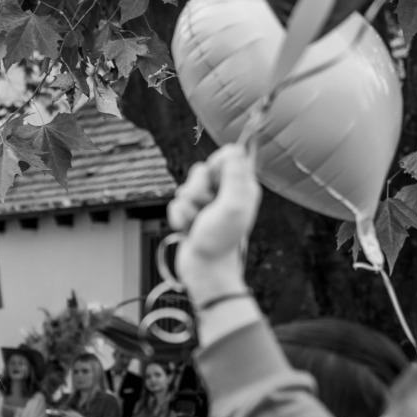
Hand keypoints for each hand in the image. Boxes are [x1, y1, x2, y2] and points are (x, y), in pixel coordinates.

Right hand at [168, 143, 259, 301]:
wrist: (204, 269)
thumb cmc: (221, 240)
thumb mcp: (233, 204)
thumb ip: (234, 175)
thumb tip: (235, 147)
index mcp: (241, 187)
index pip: (227, 156)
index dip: (215, 165)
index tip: (215, 182)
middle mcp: (225, 193)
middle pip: (200, 171)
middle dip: (197, 190)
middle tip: (206, 209)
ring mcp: (207, 205)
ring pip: (185, 188)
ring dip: (187, 208)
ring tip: (197, 223)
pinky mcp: (191, 215)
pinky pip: (175, 204)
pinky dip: (178, 218)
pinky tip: (188, 230)